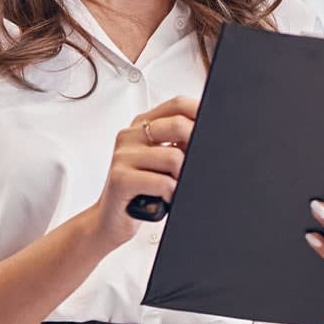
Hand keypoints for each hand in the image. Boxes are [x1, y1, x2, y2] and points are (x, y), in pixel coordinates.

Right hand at [79, 95, 197, 251]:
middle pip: (178, 125)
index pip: (177, 104)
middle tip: (195, 166)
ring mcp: (123, 156)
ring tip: (174, 188)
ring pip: (174, 157)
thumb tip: (209, 135)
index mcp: (141, 126)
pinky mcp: (120, 179)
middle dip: (196, 147)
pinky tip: (166, 199)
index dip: (200, 111)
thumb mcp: (161, 162)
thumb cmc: (139, 191)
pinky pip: (163, 182)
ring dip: (182, 178)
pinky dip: (172, 194)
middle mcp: (130, 136)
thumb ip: (179, 143)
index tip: (214, 125)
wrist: (109, 220)